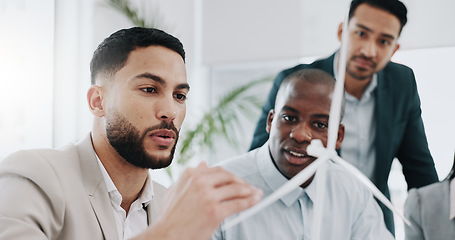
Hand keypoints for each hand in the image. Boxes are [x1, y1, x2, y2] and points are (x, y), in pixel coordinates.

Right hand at [133, 162, 261, 239]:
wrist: (165, 235)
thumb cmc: (170, 217)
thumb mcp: (176, 190)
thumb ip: (190, 176)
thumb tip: (203, 163)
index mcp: (190, 174)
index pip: (218, 170)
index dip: (231, 176)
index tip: (237, 181)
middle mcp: (199, 182)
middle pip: (229, 177)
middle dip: (242, 182)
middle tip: (249, 188)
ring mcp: (208, 196)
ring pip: (236, 189)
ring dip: (250, 191)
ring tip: (256, 194)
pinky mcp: (215, 212)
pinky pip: (238, 204)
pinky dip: (250, 202)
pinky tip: (255, 201)